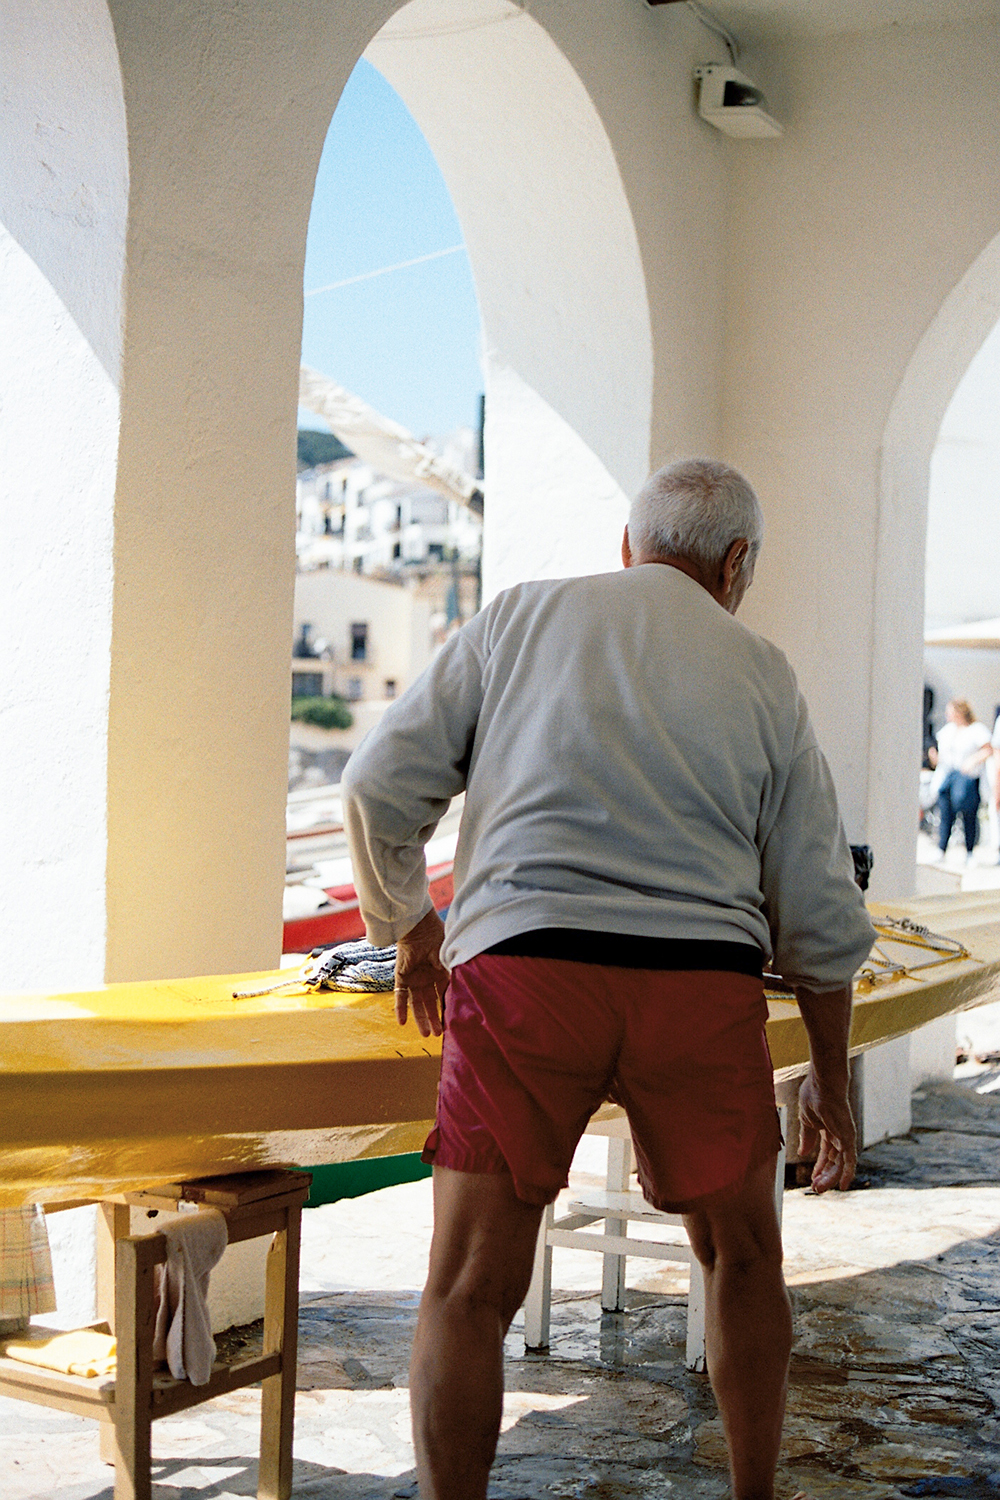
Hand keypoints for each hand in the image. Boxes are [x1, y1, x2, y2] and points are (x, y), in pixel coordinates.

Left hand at [394, 908, 447, 1037]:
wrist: (419, 926)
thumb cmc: (437, 937)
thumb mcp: (449, 958)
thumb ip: (451, 973)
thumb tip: (458, 991)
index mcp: (440, 972)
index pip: (443, 994)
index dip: (446, 1007)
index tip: (451, 1022)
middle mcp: (427, 978)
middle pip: (430, 1003)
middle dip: (434, 1018)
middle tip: (438, 1035)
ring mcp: (414, 978)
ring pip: (417, 1003)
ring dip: (420, 1018)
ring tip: (426, 1034)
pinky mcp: (401, 977)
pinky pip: (400, 995)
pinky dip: (400, 1008)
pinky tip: (402, 1022)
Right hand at [797, 1064, 855, 1191]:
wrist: (822, 1084)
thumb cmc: (814, 1095)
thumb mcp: (806, 1120)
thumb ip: (807, 1137)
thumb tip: (802, 1152)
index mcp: (828, 1130)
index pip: (826, 1154)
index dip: (820, 1167)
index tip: (812, 1179)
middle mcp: (839, 1135)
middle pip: (834, 1161)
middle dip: (824, 1176)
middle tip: (816, 1188)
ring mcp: (845, 1137)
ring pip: (840, 1164)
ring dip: (831, 1178)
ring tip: (820, 1188)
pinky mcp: (849, 1137)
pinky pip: (850, 1160)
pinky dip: (847, 1173)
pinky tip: (842, 1185)